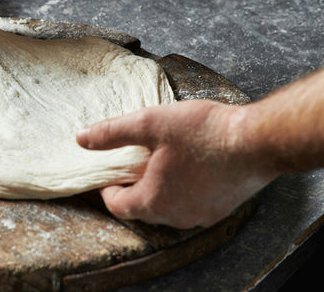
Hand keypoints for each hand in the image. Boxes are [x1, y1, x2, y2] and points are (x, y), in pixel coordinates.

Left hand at [76, 100, 277, 228]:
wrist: (258, 141)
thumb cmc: (205, 133)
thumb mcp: (150, 124)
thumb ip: (112, 132)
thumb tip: (82, 138)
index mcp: (154, 201)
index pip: (117, 205)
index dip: (107, 188)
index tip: (107, 172)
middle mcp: (176, 217)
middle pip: (142, 208)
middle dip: (132, 187)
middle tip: (131, 164)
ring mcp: (201, 216)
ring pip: (167, 207)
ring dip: (157, 189)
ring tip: (158, 162)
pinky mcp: (221, 209)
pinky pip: (190, 204)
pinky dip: (181, 190)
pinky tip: (186, 167)